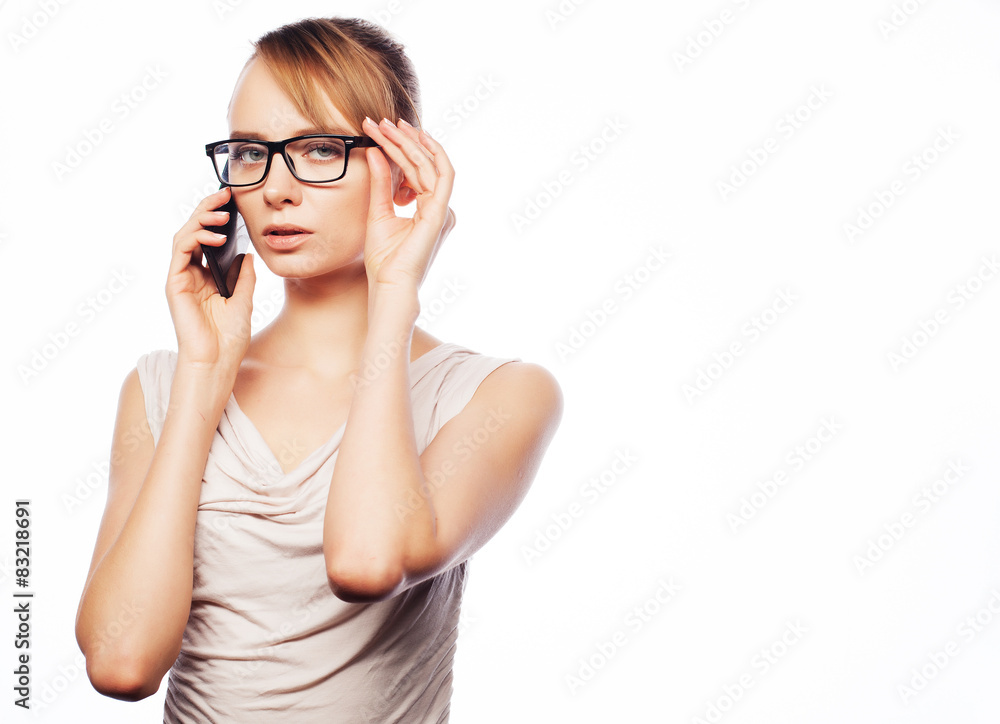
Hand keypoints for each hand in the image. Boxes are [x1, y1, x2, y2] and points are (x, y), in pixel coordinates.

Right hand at [165, 185, 255, 372]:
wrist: (218, 361)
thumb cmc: (229, 337)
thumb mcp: (245, 300)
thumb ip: (244, 276)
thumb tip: (248, 254)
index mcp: (206, 277)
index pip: (208, 239)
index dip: (217, 219)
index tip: (233, 202)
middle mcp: (191, 274)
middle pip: (194, 232)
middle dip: (207, 210)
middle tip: (224, 194)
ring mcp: (181, 277)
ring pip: (184, 236)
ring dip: (201, 219)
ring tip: (221, 212)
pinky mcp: (175, 283)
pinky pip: (180, 251)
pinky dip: (195, 238)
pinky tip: (214, 236)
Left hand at [361, 117, 455, 295]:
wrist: (389, 283)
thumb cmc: (384, 259)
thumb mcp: (378, 211)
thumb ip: (380, 183)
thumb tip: (375, 153)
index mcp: (430, 210)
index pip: (417, 171)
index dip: (401, 148)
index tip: (381, 130)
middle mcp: (440, 208)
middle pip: (424, 164)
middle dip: (404, 139)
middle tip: (383, 121)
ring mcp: (442, 210)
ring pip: (429, 164)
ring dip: (409, 142)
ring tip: (386, 126)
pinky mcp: (440, 212)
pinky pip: (438, 175)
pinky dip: (425, 154)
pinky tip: (409, 139)